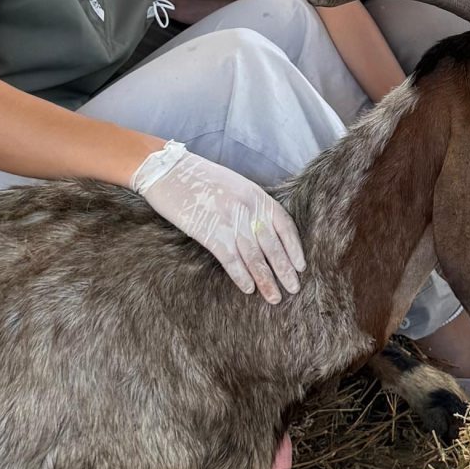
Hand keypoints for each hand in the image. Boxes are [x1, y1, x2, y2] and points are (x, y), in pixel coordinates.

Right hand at [132, 144, 304, 303]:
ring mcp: (230, 221)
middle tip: (294, 289)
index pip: (284, 225)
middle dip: (285, 270)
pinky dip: (241, 276)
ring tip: (274, 298)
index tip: (301, 266)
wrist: (168, 171)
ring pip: (254, 257)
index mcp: (256, 195)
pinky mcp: (210, 232)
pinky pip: (231, 259)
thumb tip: (262, 231)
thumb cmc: (200, 179)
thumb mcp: (235, 186)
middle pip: (272, 246)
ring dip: (266, 280)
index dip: (294, 248)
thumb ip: (251, 206)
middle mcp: (248, 208)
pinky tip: (248, 289)